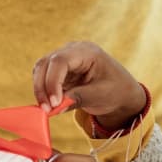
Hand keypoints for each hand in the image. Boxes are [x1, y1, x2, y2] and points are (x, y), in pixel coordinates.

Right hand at [32, 41, 147, 125]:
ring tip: (47, 110)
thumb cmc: (116, 91)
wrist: (122, 93)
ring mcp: (64, 59)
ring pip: (40, 70)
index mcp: (87, 51)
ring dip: (40, 90)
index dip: (53, 82)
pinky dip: (43, 91)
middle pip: (46, 63)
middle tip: (46, 110)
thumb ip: (77, 98)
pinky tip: (49, 106)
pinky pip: (43, 78)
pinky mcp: (59, 71)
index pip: (60, 61)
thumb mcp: (100, 95)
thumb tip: (54, 107)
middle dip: (42, 87)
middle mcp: (72, 51)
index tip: (54, 103)